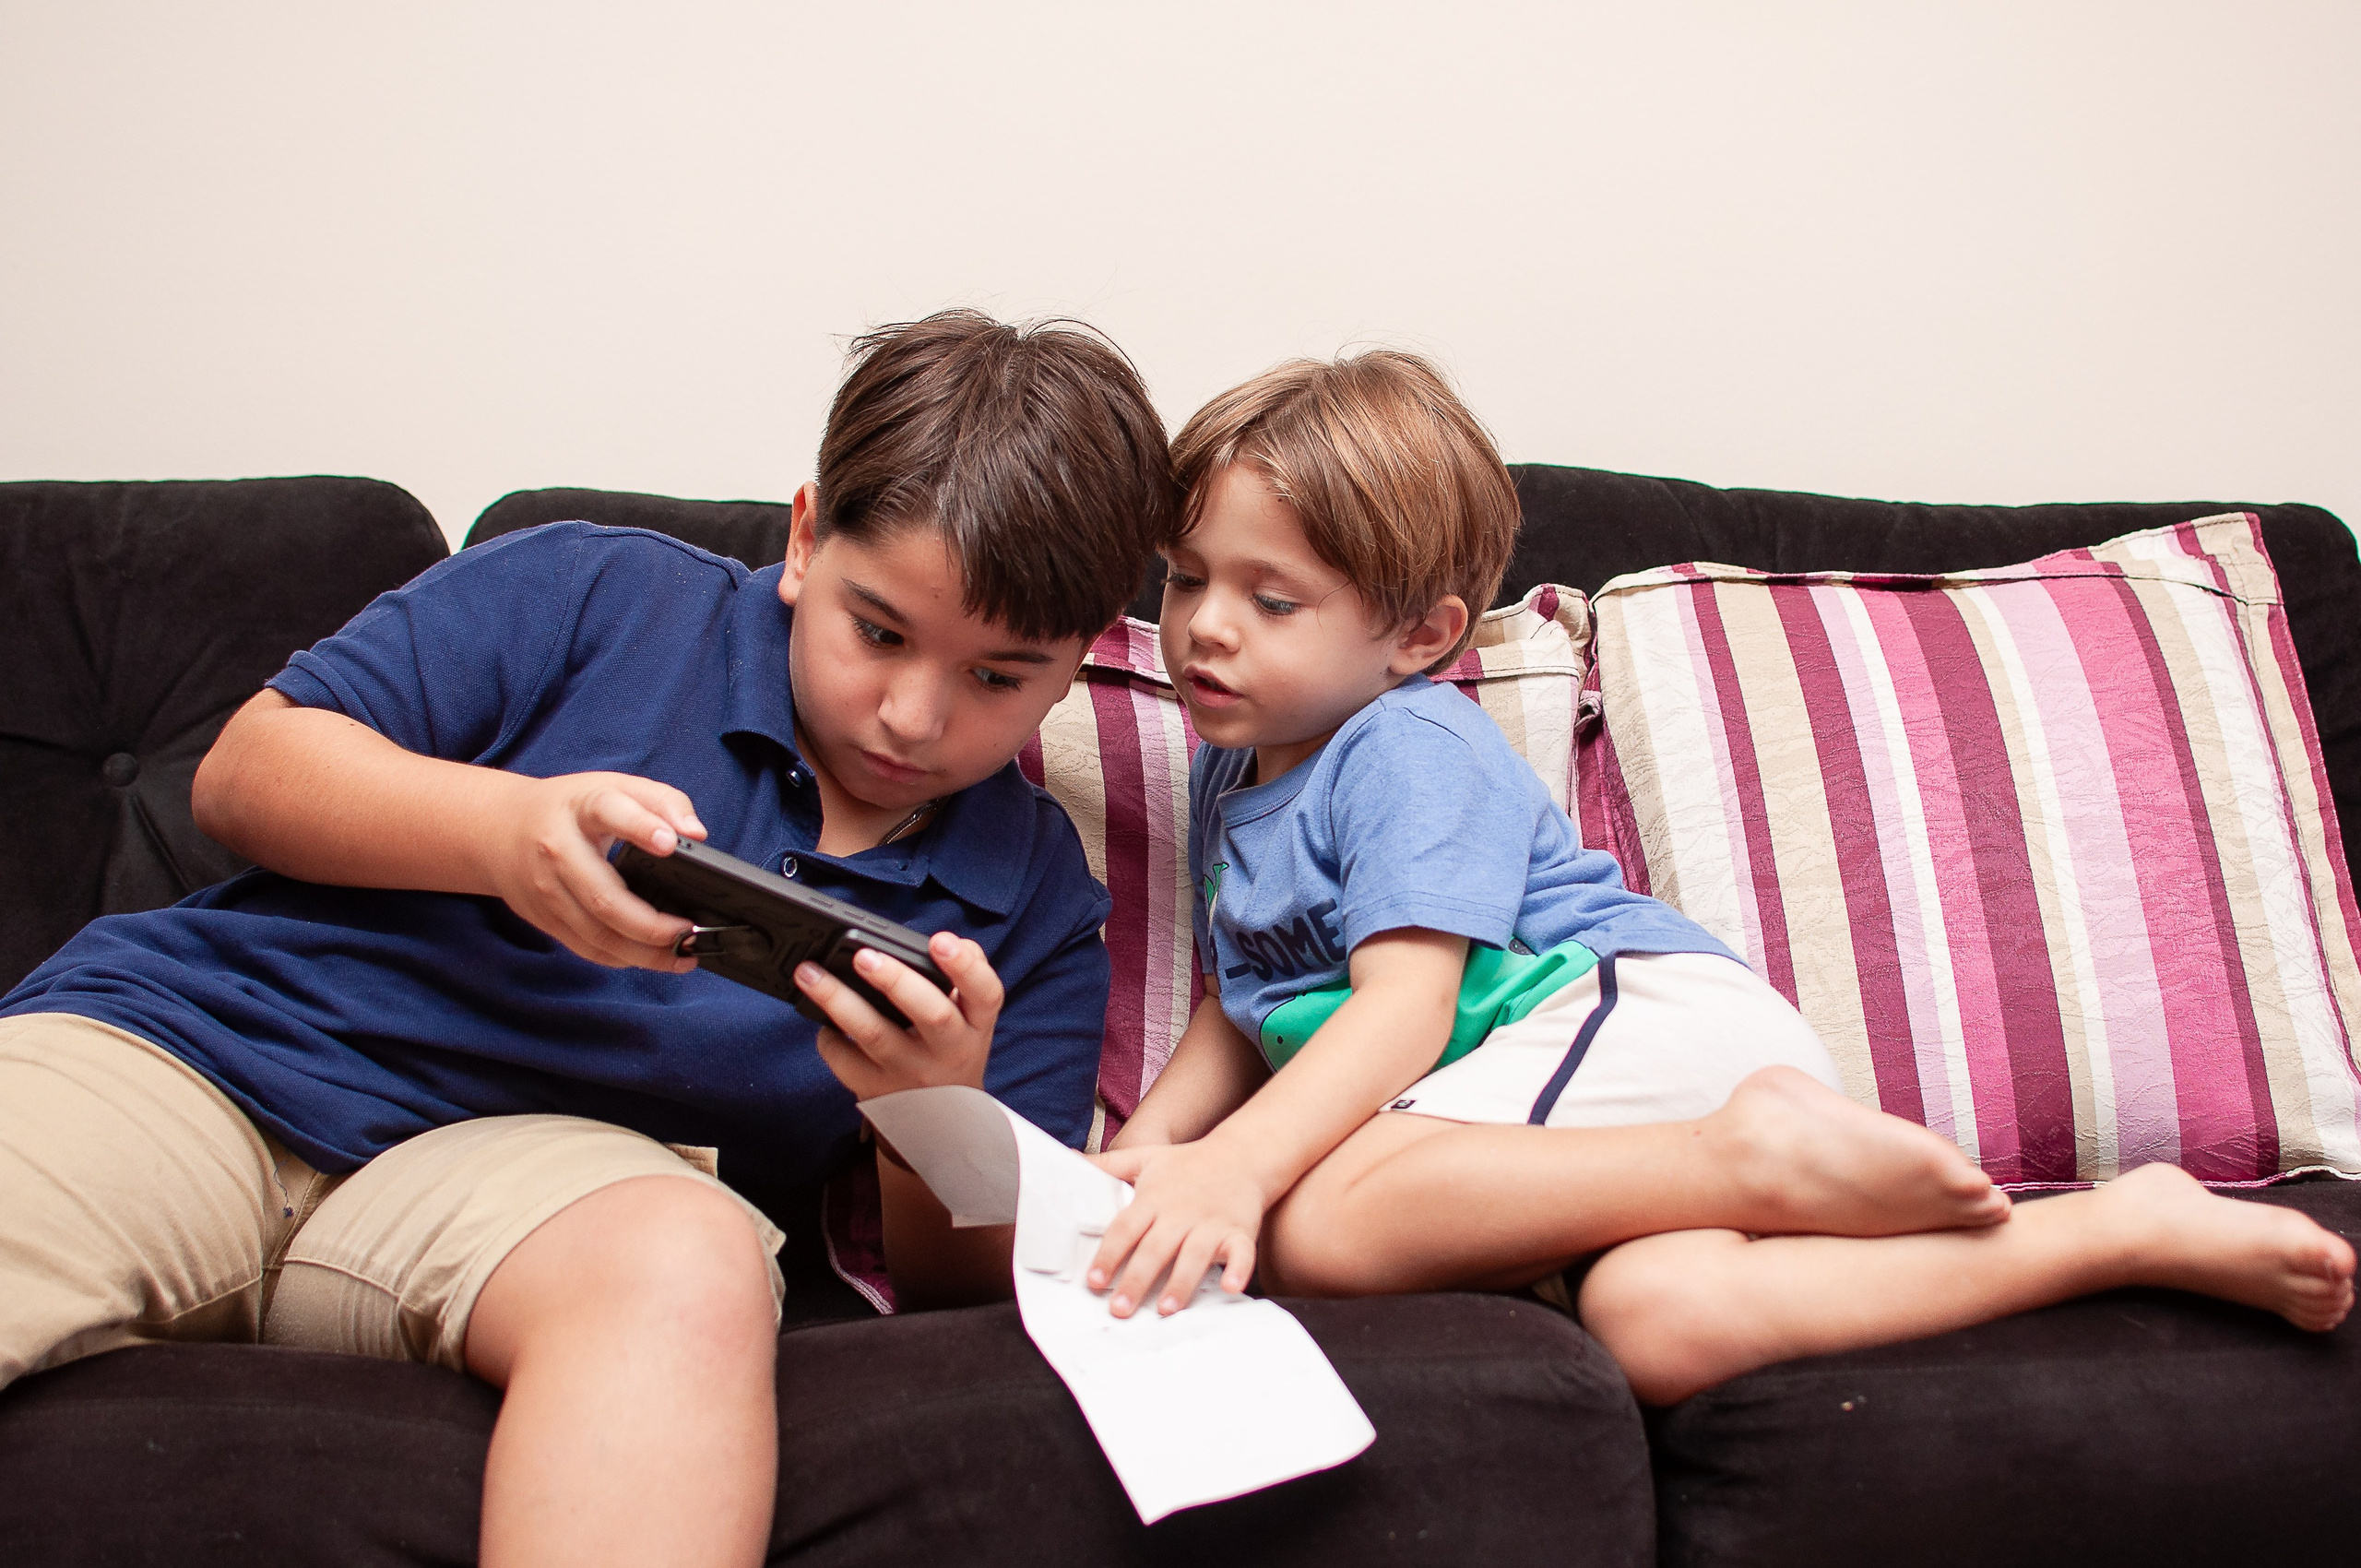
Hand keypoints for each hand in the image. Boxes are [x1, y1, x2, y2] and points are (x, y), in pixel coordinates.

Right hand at [483, 772, 705, 970]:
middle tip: (690, 930)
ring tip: (683, 955)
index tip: (670, 845)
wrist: (498, 829)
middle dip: (652, 924)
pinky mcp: (544, 919)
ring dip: (645, 953)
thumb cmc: (570, 808)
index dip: (641, 828)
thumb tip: (695, 833)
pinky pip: (587, 948)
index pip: (610, 812)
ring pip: (597, 935)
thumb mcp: (614, 786)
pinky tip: (652, 958)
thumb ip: (663, 801)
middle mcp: (558, 850)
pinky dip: (623, 958)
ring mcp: (547, 890)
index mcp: (582, 808)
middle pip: (605, 898)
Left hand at [804, 931, 1000, 1100]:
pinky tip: (820, 1019)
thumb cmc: (951, 1047)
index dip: (964, 966)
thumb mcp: (972, 1015)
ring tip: (810, 973)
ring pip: (874, 1035)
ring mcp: (911, 1072)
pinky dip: (828, 1037)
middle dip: (895, 980)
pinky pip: (845, 1061)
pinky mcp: (876, 1090)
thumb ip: (967, 972)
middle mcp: (949, 1049)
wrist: (940, 1117)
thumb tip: (948, 941)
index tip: (940, 940)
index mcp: (976, 1022)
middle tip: (864, 956)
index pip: (984, 992)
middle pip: (930, 1013)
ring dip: (838, 1000)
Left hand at [1086, 1139, 1263, 1317]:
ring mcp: (1211, 1223)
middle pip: (1155, 1249)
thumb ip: (1107, 1165)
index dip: (1109, 1255)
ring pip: (1194, 1256)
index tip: (1094, 1280)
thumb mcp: (1145, 1157)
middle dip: (1137, 1280)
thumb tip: (1069, 1159)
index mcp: (1154, 1198)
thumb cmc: (1187, 1163)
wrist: (1241, 1154)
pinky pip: (1241, 1253)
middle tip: (1120, 1308)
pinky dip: (1238, 1270)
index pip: (1125, 1229)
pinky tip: (1230, 1288)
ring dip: (1180, 1283)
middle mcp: (1180, 1213)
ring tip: (1165, 1309)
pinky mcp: (1239, 1232)